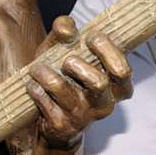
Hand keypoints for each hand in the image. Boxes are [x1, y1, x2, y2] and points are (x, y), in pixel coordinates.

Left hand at [26, 18, 132, 147]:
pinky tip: (33, 85)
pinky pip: (44, 100)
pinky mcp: (61, 125)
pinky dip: (35, 88)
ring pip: (62, 88)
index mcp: (115, 87)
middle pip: (98, 82)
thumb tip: (67, 30)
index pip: (122, 71)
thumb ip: (65, 29)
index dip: (108, 50)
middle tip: (67, 60)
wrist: (54, 121)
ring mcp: (82, 116)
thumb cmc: (64, 76)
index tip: (91, 37)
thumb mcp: (65, 49)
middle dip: (78, 66)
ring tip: (37, 68)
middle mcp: (103, 104)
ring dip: (45, 74)